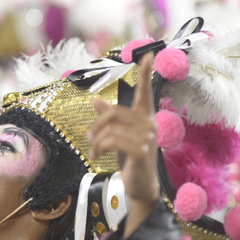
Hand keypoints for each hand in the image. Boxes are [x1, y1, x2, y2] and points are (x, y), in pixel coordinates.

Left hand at [89, 52, 158, 237]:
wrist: (139, 185)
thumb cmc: (129, 159)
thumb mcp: (117, 136)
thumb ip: (109, 117)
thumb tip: (95, 99)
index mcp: (144, 117)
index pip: (145, 92)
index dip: (146, 73)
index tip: (148, 55)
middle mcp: (149, 124)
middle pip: (113, 112)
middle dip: (97, 126)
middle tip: (91, 140)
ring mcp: (147, 137)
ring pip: (110, 127)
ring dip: (96, 141)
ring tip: (95, 151)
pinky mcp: (141, 150)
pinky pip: (112, 139)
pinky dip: (99, 147)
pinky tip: (98, 156)